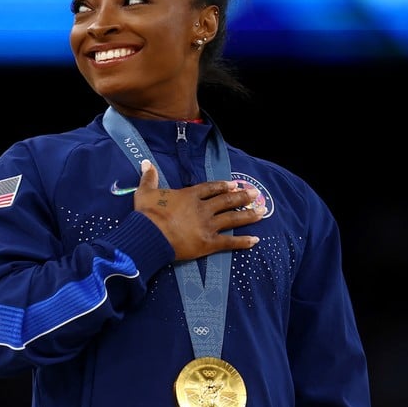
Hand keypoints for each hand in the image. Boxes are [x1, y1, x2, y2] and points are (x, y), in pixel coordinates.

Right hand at [133, 159, 264, 260]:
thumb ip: (149, 178)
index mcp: (190, 196)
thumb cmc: (147, 213)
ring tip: (261, 212)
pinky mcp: (209, 243)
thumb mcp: (145, 192)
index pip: (211, 188)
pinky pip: (229, 242)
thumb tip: (146, 163)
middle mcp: (203, 209)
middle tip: (255, 194)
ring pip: (233, 219)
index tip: (235, 185)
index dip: (223, 186)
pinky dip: (243, 242)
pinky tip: (255, 240)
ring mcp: (208, 226)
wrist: (149, 235)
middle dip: (243, 197)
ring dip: (248, 215)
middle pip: (227, 201)